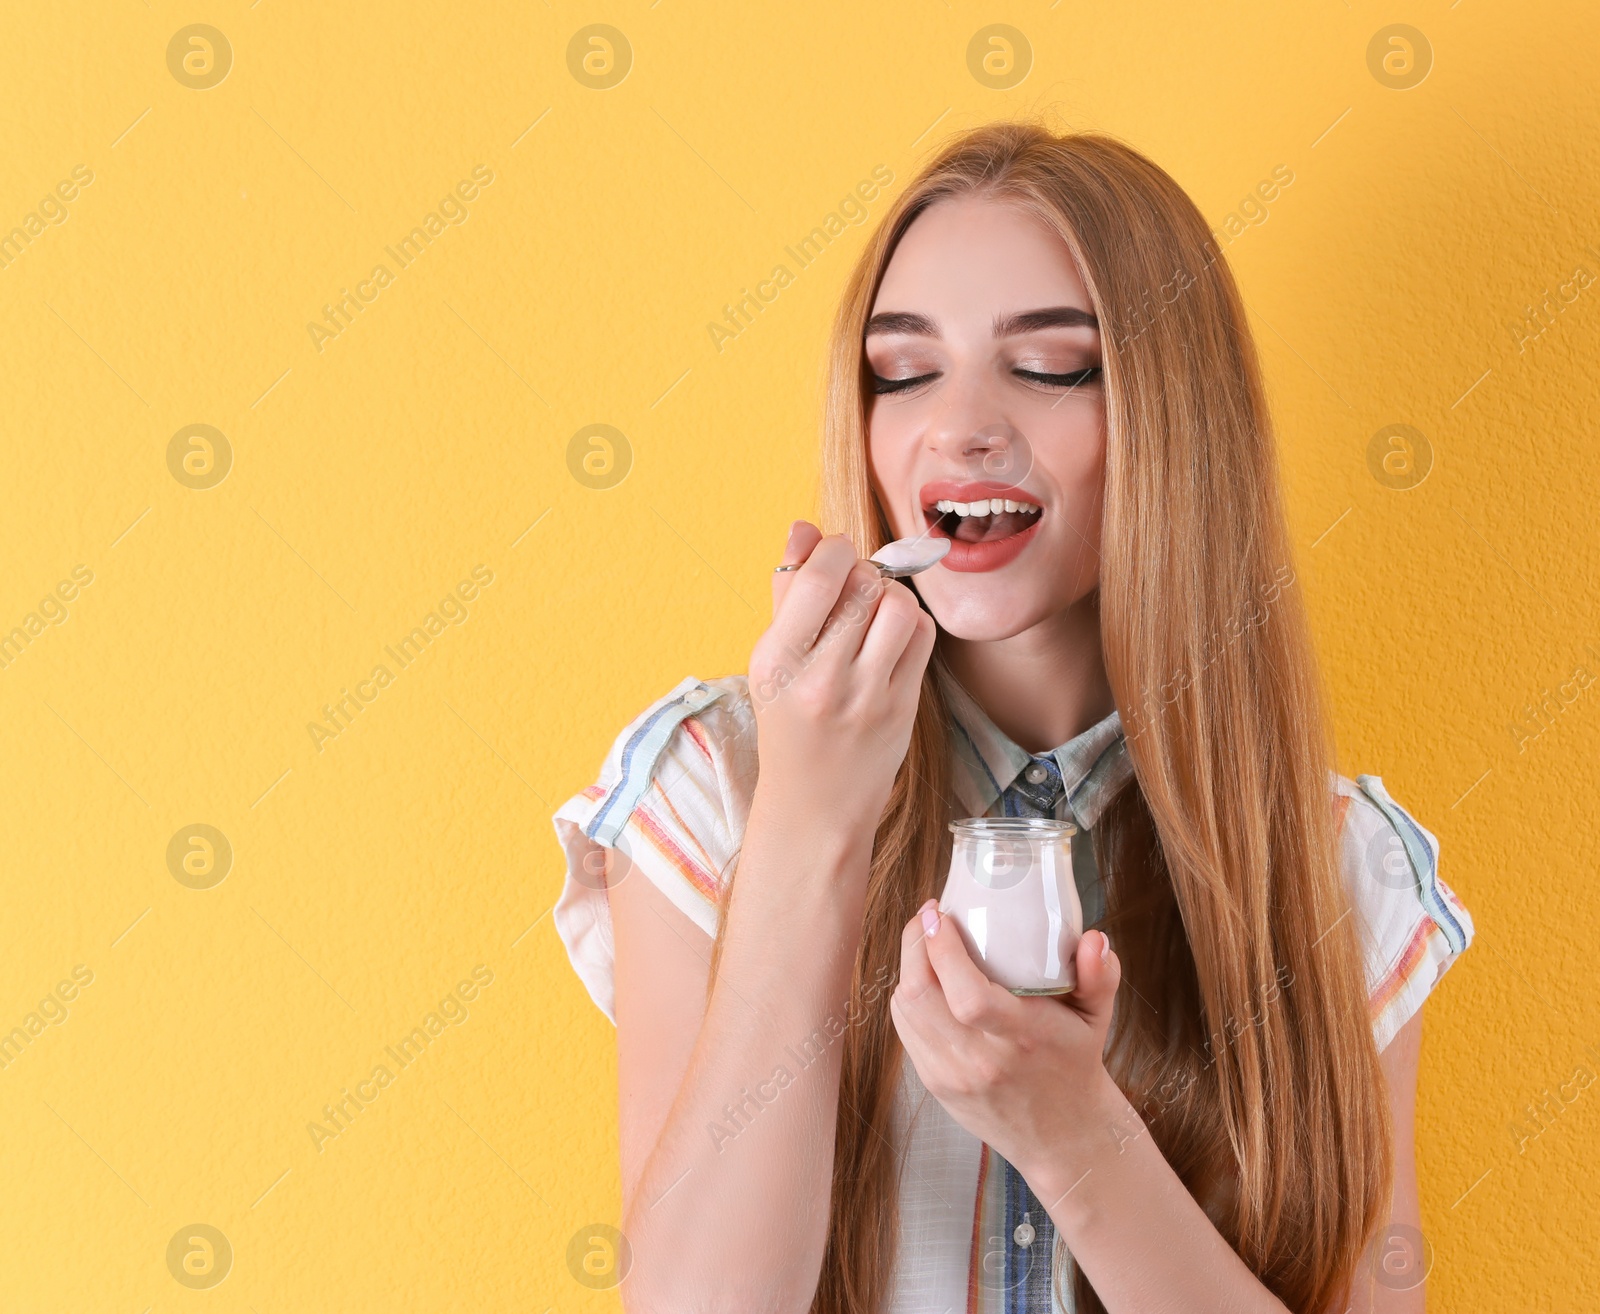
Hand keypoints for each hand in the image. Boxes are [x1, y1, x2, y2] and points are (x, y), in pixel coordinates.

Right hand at [748, 519, 936, 843]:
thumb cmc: (789, 724)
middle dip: (862, 573)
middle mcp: (820, 678)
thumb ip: (787, 592)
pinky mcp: (902, 708)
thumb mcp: (772, 662)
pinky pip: (921, 635)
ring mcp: (865, 696)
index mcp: (777, 661)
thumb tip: (804, 528)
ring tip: (874, 613)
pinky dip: (910, 622)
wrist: (814, 806)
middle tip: (854, 589)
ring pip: (898, 605)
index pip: (817, 576)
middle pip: (862, 585)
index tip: (836, 553)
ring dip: (890, 595)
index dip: (835, 549)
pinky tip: (892, 638)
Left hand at [890, 900, 1125, 1192]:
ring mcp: (952, 1076)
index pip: (969, 996)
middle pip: (921, 997)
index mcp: (1022, 1039)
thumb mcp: (1097, 1020)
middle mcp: (981, 1061)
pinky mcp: (934, 1083)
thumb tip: (1095, 938)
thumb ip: (1100, 977)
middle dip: (915, 944)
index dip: (944, 950)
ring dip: (908, 966)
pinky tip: (925, 975)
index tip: (941, 913)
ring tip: (926, 938)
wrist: (1061, 1136)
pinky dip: (909, 995)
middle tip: (930, 915)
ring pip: (906, 1009)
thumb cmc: (1075, 1064)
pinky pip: (906, 1028)